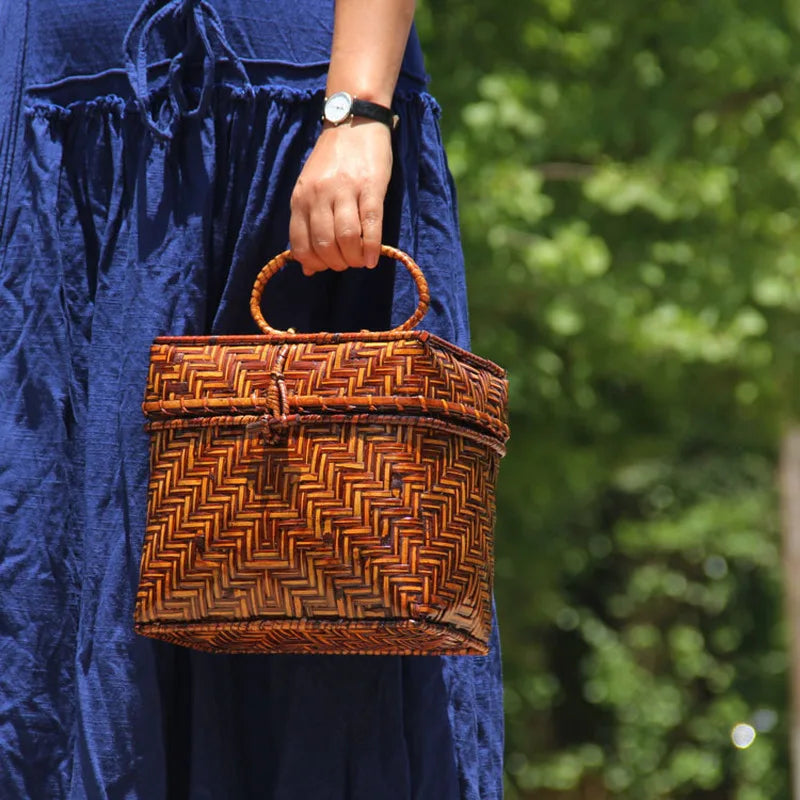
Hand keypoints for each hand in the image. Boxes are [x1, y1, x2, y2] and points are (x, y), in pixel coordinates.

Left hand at [289, 120, 392, 275]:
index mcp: (301, 197)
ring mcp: (345, 190)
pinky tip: (373, 258)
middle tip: (347, 263)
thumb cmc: (333, 160)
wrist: (354, 121)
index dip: (314, 263)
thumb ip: (307, 224)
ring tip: (360, 260)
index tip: (325, 265)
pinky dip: (372, 248)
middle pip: (325, 245)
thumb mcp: (310, 189)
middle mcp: (319, 194)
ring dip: (354, 258)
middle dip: (337, 263)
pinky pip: (370, 225)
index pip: (301, 244)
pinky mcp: (370, 187)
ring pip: (346, 238)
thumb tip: (307, 268)